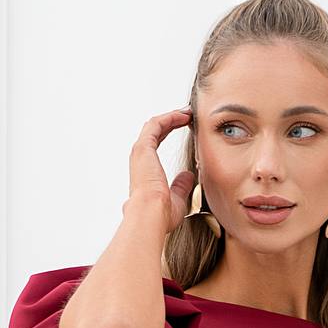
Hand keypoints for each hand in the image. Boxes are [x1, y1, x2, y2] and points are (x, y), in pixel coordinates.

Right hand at [125, 107, 195, 233]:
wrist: (151, 215)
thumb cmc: (162, 215)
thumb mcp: (177, 199)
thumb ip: (181, 186)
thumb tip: (188, 177)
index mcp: (145, 173)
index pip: (155, 146)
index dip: (168, 133)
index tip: (185, 127)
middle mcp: (140, 161)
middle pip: (154, 132)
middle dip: (170, 121)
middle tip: (186, 115)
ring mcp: (140, 154)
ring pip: (154, 126)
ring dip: (170, 116)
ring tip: (187, 112)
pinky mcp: (143, 148)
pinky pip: (155, 125)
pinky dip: (169, 118)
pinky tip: (183, 115)